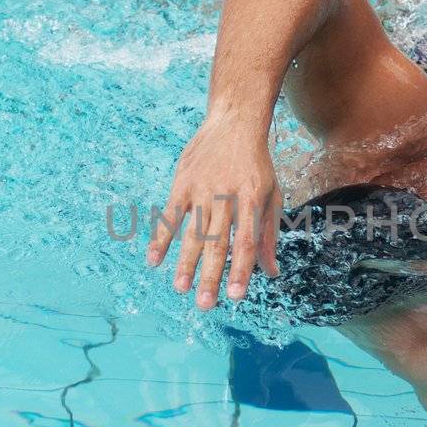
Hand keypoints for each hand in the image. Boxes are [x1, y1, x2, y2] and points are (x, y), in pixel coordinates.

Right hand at [147, 110, 281, 308]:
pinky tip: (153, 260)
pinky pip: (169, 214)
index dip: (240, 269)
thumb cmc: (257, 165)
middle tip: (205, 304)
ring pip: (192, 231)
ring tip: (181, 289)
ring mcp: (202, 189)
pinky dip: (161, 237)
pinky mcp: (182, 182)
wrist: (234, 122)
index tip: (235, 295)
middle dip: (210, 275)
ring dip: (185, 262)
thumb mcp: (272, 195)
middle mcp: (226, 195)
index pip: (246, 240)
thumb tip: (271, 272)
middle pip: (217, 241)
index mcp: (252, 199)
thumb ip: (270, 234)